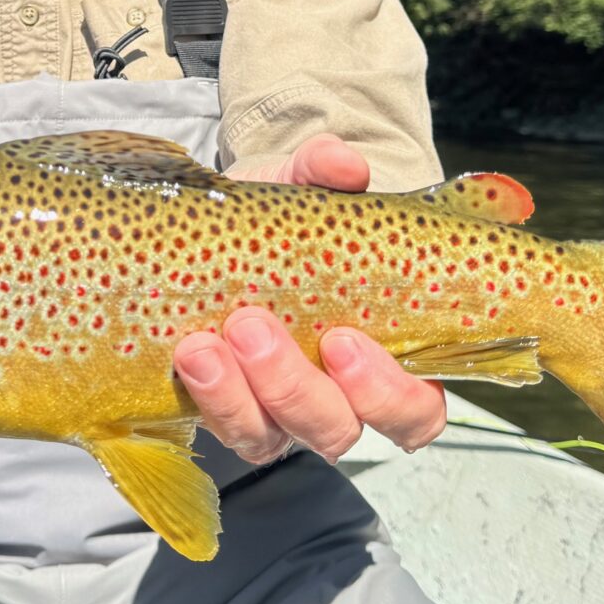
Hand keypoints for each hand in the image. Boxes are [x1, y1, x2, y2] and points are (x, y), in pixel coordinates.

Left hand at [174, 134, 447, 464]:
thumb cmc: (286, 223)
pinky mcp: (227, 412)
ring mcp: (278, 413)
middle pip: (337, 431)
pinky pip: (221, 428)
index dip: (388, 392)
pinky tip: (186, 353)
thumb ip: (323, 171)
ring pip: (271, 438)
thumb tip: (343, 164)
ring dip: (238, 397)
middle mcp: (336, 400)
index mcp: (386, 359)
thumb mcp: (301, 188)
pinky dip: (207, 398)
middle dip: (295, 388)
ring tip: (202, 344)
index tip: (344, 340)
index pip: (417, 408)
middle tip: (252, 327)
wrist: (222, 229)